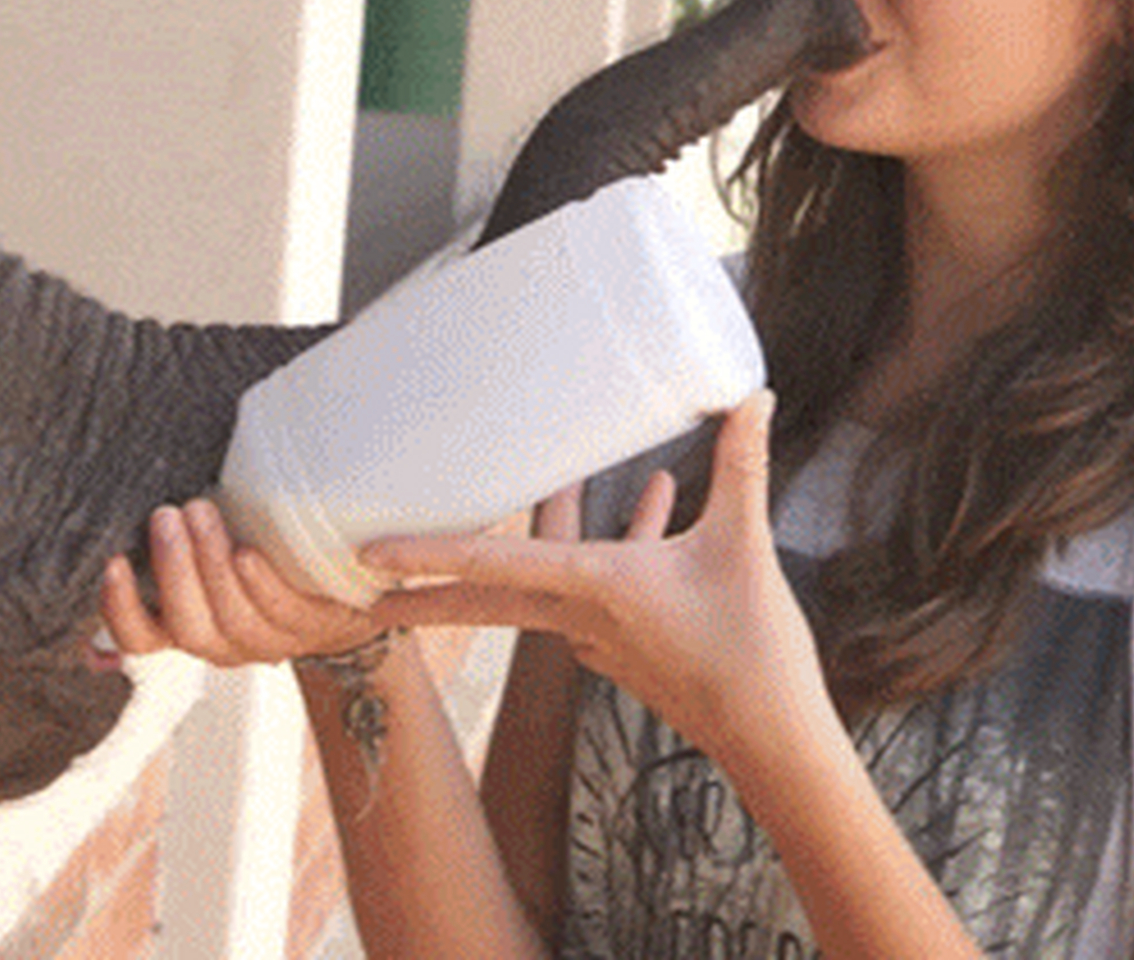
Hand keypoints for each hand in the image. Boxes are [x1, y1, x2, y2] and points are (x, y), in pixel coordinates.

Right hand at [100, 497, 382, 667]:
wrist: (342, 583)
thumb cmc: (262, 549)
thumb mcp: (211, 539)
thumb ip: (177, 524)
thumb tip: (133, 484)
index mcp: (189, 625)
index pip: (141, 637)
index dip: (120, 609)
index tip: (113, 563)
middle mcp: (224, 642)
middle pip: (189, 626)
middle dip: (173, 569)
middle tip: (166, 515)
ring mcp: (269, 639)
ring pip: (233, 620)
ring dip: (212, 565)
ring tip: (201, 512)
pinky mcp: (312, 626)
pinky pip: (283, 612)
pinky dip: (261, 584)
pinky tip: (248, 553)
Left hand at [362, 391, 834, 761]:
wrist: (773, 741)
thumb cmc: (755, 652)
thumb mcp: (746, 544)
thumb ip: (744, 465)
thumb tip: (754, 393)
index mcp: (594, 588)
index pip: (492, 564)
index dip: (426, 554)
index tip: (367, 555)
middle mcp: (581, 617)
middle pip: (484, 593)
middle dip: (421, 584)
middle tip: (360, 576)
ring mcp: (598, 639)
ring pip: (542, 582)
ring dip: (534, 540)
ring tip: (548, 492)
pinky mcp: (624, 648)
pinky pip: (592, 591)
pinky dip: (611, 545)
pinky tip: (658, 499)